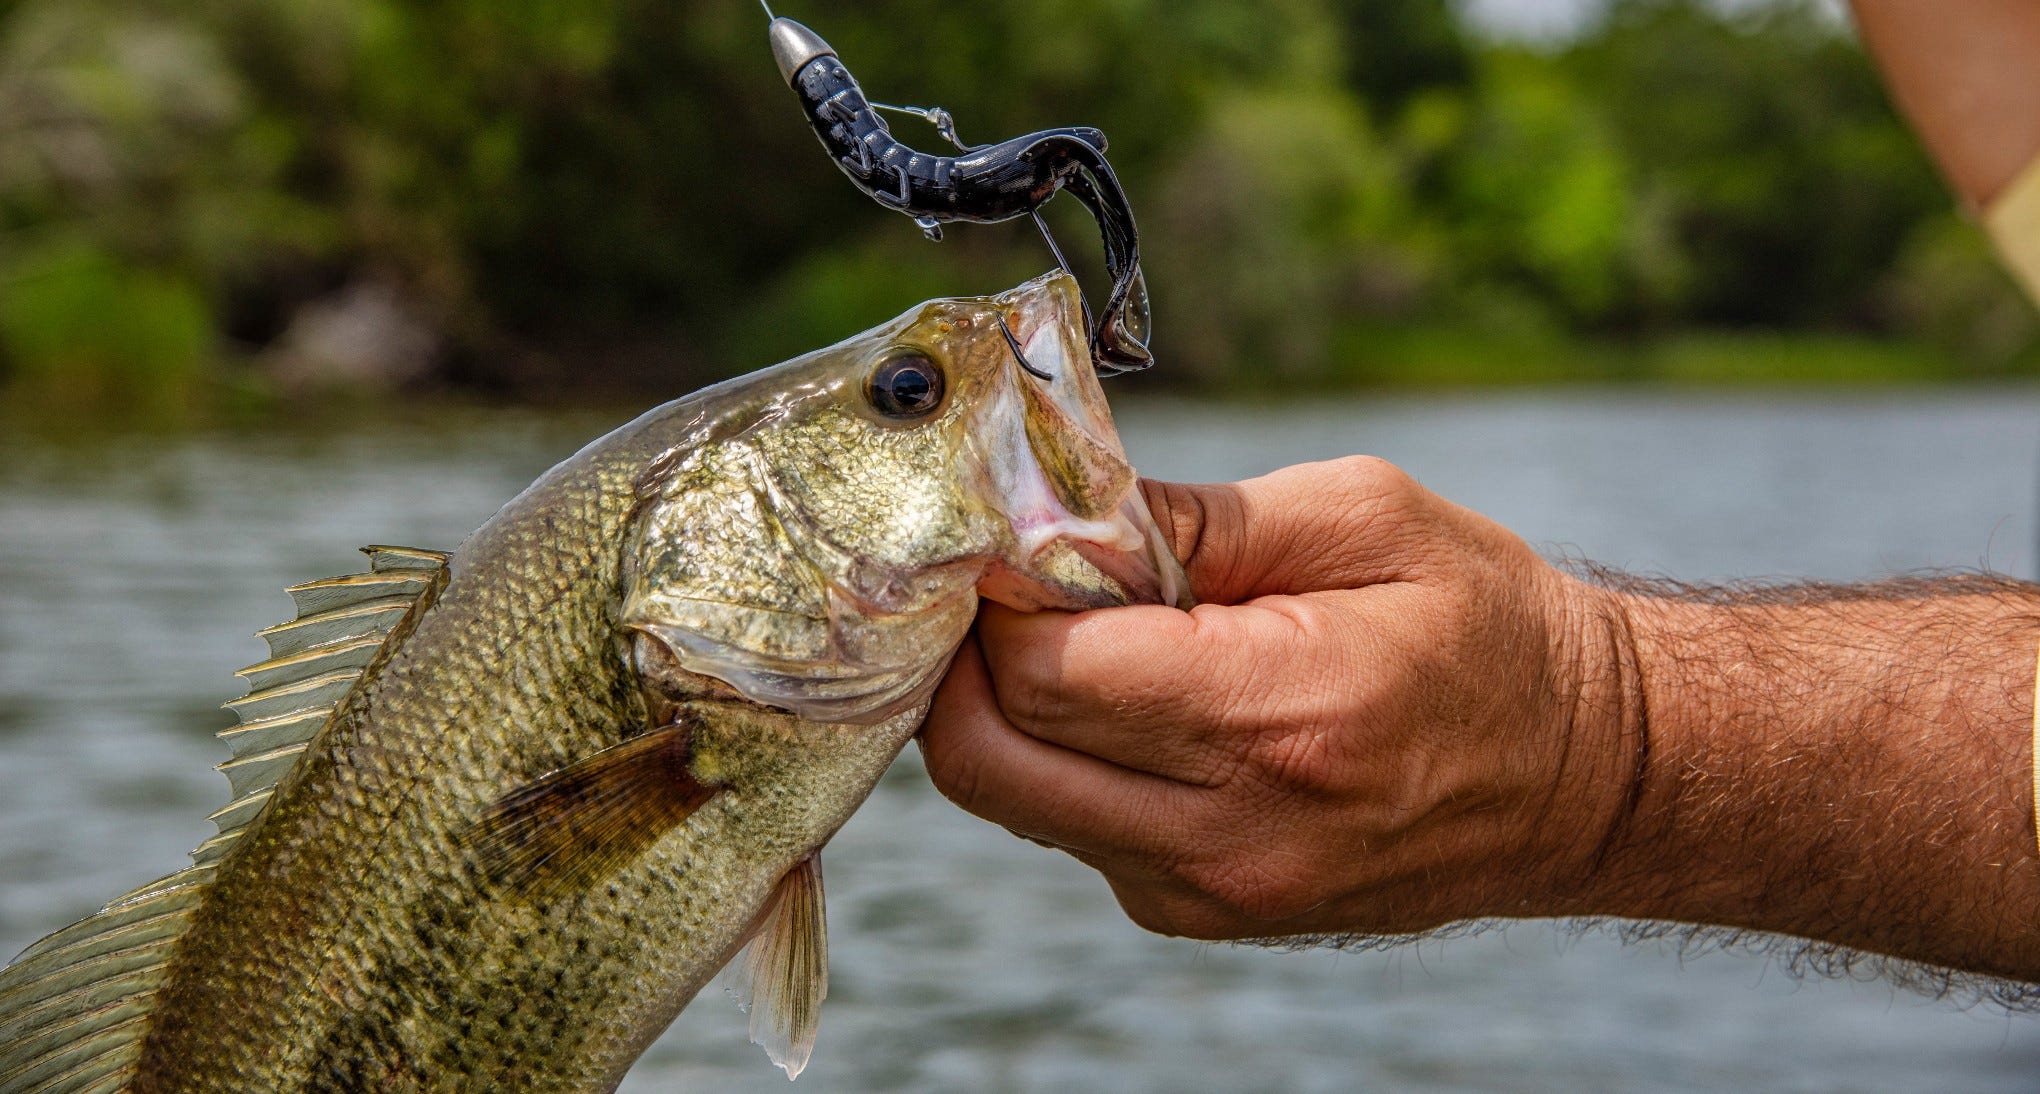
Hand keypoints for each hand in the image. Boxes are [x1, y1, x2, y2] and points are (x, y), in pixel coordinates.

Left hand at [921, 457, 1636, 941]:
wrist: (1584, 775)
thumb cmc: (1486, 625)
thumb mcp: (1365, 517)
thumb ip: (1196, 516)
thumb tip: (1054, 515)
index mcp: (1276, 718)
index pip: (1043, 673)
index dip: (1001, 594)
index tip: (1015, 535)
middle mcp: (1229, 833)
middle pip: (989, 754)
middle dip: (969, 658)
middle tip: (1010, 585)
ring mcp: (1211, 892)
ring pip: (1014, 798)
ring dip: (1008, 709)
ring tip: (1076, 632)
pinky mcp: (1202, 914)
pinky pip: (1070, 828)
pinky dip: (1062, 758)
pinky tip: (1126, 699)